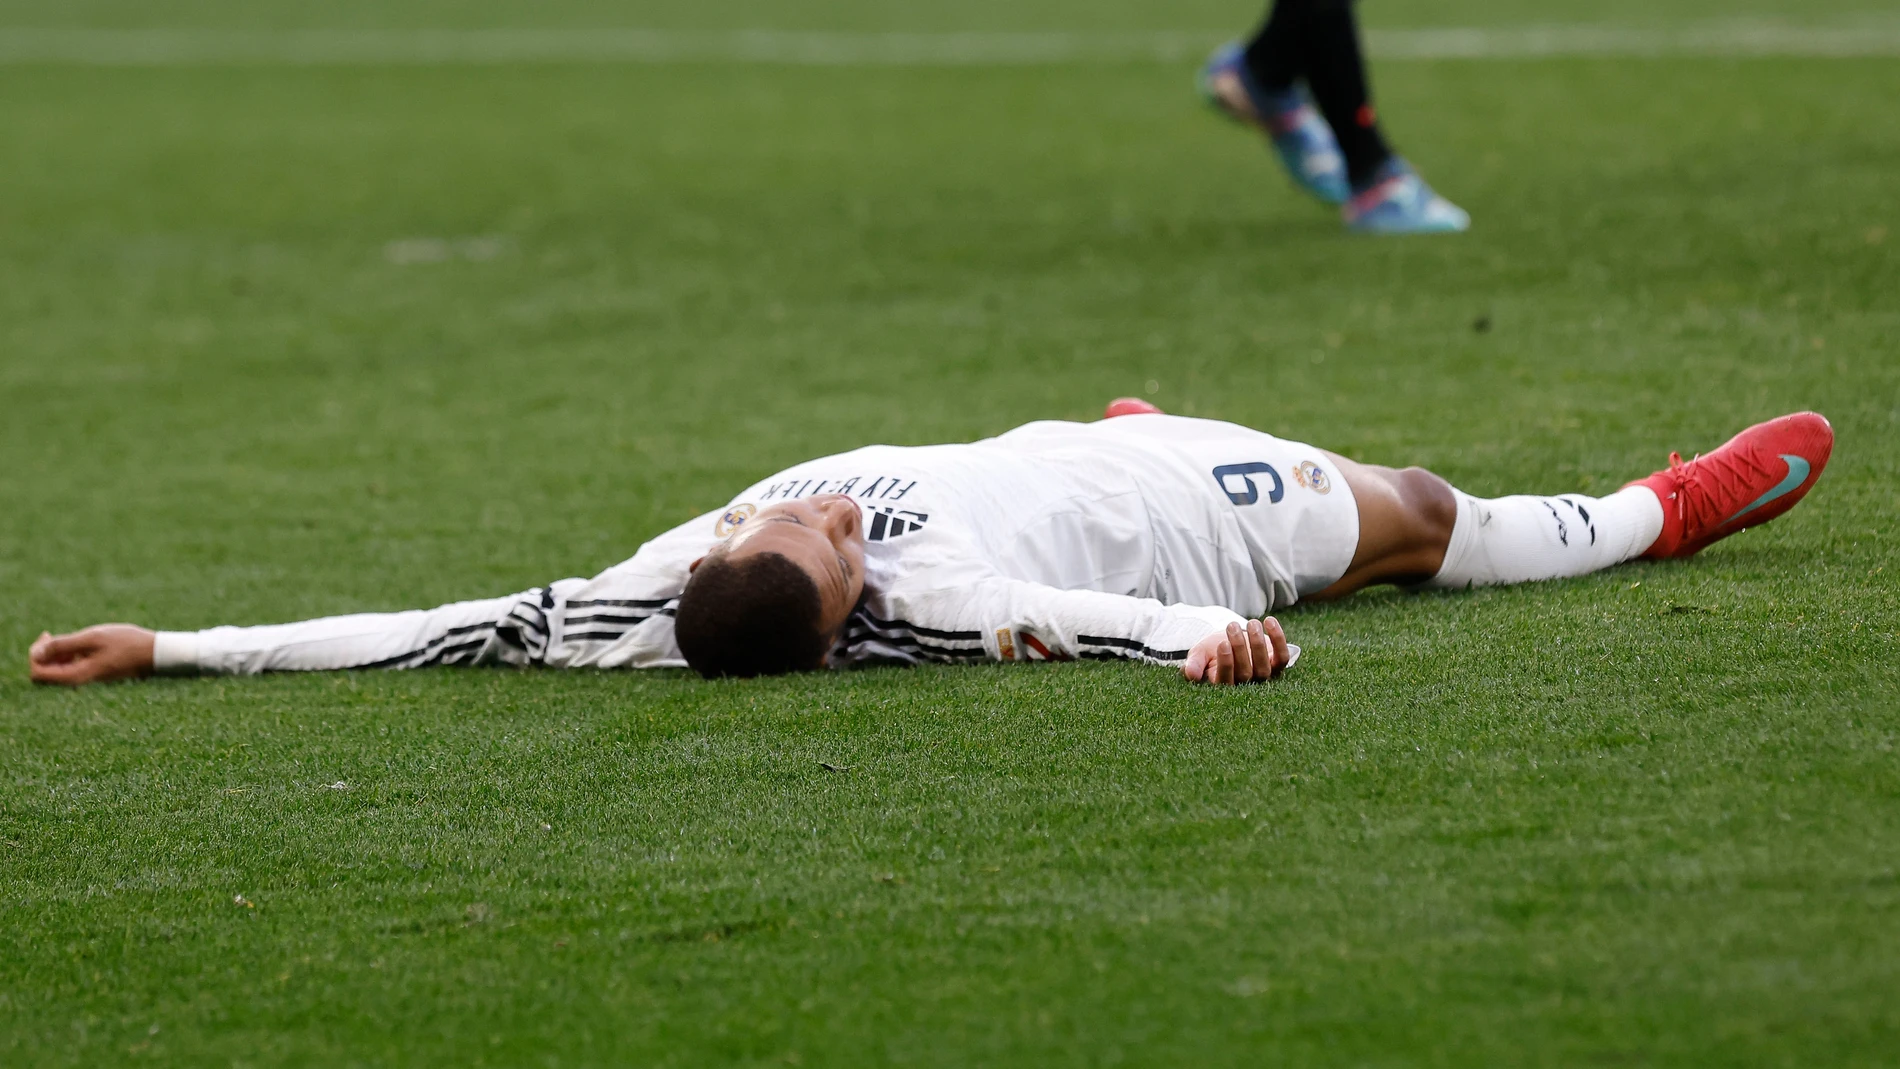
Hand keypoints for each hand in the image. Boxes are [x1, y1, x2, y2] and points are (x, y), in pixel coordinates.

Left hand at [28, 625, 156, 685]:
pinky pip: (68, 668)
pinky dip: (66, 655)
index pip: (37, 673)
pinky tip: (76, 643)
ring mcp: (85, 679)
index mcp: (76, 676)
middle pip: (44, 673)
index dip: (35, 655)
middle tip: (50, 634)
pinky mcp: (91, 674)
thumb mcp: (92, 638)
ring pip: (55, 670)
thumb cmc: (126, 644)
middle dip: (42, 653)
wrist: (153, 653)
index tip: (47, 637)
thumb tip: (36, 653)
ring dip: (54, 653)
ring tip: (66, 637)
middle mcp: (78, 682)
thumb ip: (62, 645)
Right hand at [1181, 618, 1287, 685]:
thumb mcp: (1199, 653)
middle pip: (1246, 673)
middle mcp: (1246, 685)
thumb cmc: (1213, 649)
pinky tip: (1269, 621)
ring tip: (1251, 623)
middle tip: (1232, 627)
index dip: (1226, 663)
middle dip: (1240, 648)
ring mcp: (1264, 676)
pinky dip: (1278, 639)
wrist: (1231, 640)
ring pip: (1264, 666)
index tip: (1222, 643)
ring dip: (1258, 643)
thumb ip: (1194, 663)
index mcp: (1224, 685)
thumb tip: (1189, 674)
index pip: (1226, 680)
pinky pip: (1282, 656)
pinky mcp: (1277, 664)